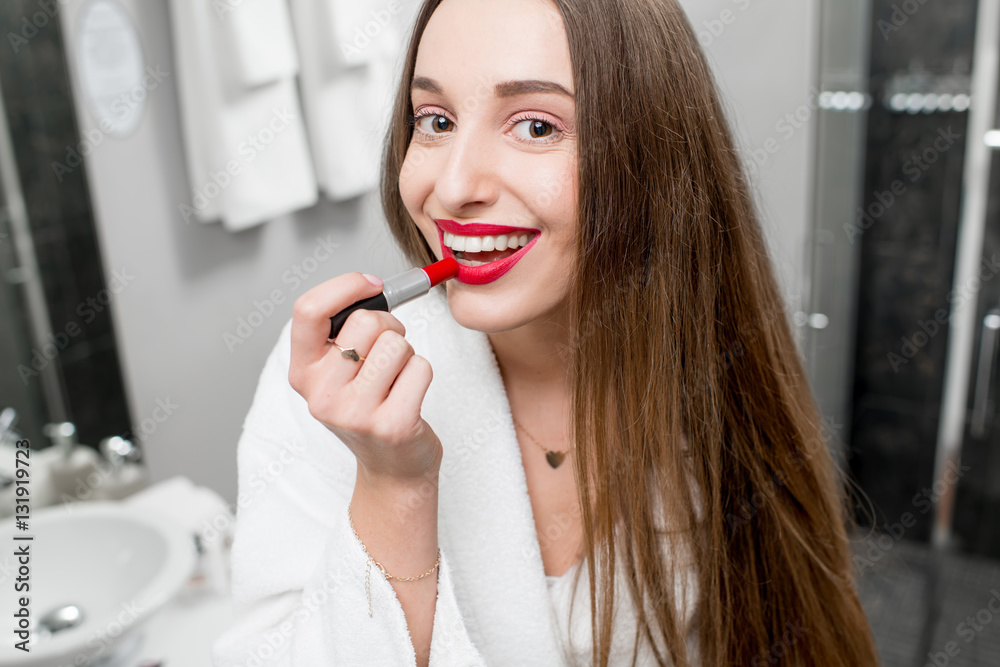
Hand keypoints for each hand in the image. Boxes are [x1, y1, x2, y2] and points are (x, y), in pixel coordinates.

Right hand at [288, 272, 442, 485]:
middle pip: (366, 322)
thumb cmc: (370, 405)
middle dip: (389, 326)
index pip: (308, 309)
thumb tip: (374, 286)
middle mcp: (321, 395)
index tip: (372, 284)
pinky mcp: (391, 426)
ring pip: (398, 344)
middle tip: (387, 352)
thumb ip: (346, 328)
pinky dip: (422, 374)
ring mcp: (354, 414)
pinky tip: (409, 397)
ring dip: (407, 353)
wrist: (392, 467)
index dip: (345, 286)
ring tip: (396, 378)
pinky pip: (421, 368)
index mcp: (302, 372)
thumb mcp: (341, 369)